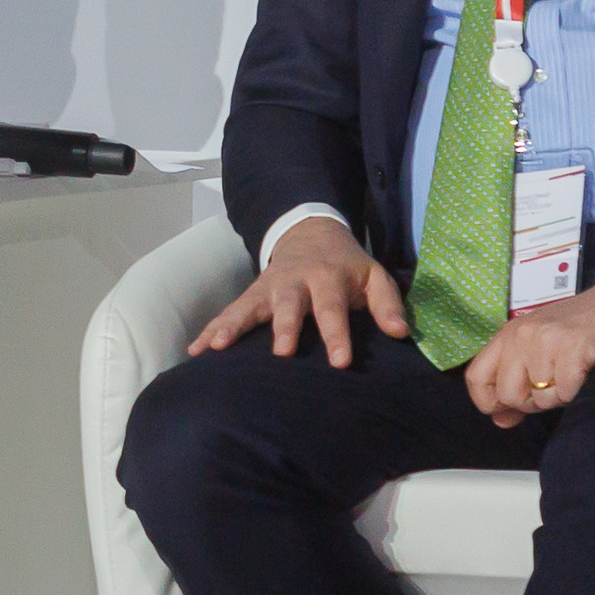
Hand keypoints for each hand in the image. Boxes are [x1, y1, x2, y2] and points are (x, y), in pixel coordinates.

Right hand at [191, 213, 407, 367]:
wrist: (309, 232)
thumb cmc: (346, 265)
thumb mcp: (374, 275)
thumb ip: (387, 303)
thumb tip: (400, 333)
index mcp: (327, 277)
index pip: (332, 308)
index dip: (336, 335)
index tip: (341, 362)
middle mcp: (294, 282)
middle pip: (288, 306)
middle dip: (284, 328)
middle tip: (282, 353)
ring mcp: (268, 288)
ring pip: (249, 307)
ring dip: (233, 326)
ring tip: (218, 347)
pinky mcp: (251, 295)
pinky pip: (229, 312)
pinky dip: (211, 329)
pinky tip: (195, 350)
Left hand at [464, 269, 594, 427]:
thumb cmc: (582, 330)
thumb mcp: (540, 350)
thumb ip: (516, 384)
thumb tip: (499, 421)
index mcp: (508, 334)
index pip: (475, 377)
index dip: (487, 402)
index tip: (508, 409)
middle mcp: (521, 334)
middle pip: (507, 394)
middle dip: (530, 404)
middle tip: (552, 387)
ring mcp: (546, 339)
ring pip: (539, 398)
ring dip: (558, 396)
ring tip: (572, 372)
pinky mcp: (574, 347)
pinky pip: (565, 392)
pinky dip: (576, 391)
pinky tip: (584, 371)